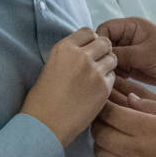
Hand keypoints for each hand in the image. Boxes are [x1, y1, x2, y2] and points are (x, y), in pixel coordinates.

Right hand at [21, 28, 116, 146]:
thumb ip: (69, 56)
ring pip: (112, 58)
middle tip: (97, 63)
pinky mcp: (103, 88)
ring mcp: (94, 71)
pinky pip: (113, 77)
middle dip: (103, 50)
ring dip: (107, 65)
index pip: (88, 32)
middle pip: (104, 42)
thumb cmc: (42, 99)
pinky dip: (108, 82)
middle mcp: (80, 56)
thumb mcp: (51, 67)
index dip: (90, 41)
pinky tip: (97, 91)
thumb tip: (84, 52)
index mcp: (64, 48)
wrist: (45, 124)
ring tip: (97, 78)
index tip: (89, 50)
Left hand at [92, 83, 155, 156]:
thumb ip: (149, 105)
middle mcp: (134, 148)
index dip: (104, 105)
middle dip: (99, 122)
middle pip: (100, 133)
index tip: (105, 102)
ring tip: (110, 137)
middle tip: (104, 118)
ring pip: (100, 153)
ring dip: (101, 143)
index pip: (111, 113)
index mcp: (145, 128)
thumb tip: (128, 97)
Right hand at [96, 17, 155, 86]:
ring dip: (109, 67)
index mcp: (130, 26)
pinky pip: (114, 68)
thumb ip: (122, 54)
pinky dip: (115, 74)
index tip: (102, 56)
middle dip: (104, 57)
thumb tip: (102, 57)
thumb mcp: (145, 54)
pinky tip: (121, 80)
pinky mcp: (129, 64)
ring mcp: (127, 51)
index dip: (100, 42)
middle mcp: (126, 37)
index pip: (105, 29)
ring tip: (118, 76)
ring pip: (108, 58)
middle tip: (110, 69)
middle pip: (104, 44)